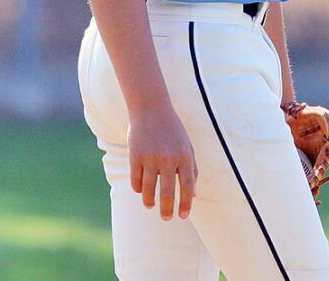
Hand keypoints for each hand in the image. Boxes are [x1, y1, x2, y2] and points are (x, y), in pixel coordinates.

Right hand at [128, 105, 198, 219]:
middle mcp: (168, 158)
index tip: (183, 215)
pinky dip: (138, 188)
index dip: (186, 203)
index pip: (188, 186)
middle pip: (168, 192)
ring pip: (149, 189)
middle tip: (167, 218)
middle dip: (167, 209)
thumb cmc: (173, 130)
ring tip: (150, 206)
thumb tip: (194, 195)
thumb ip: (192, 169)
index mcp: (184, 156)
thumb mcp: (187, 146)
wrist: (151, 109)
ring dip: (149, 201)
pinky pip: (136, 180)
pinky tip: (141, 191)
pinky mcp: (135, 156)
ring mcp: (150, 158)